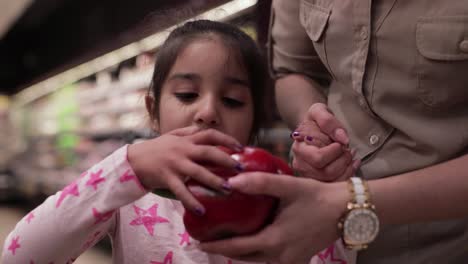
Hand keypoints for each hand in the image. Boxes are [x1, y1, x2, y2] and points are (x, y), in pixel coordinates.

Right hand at [127, 127, 241, 213]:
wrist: (132, 161)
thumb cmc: (155, 149)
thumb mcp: (171, 137)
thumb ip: (188, 134)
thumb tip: (205, 130)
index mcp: (185, 140)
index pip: (209, 134)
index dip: (227, 139)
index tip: (241, 147)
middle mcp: (182, 149)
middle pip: (208, 152)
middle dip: (226, 160)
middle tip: (240, 168)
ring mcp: (174, 164)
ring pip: (198, 172)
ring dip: (214, 181)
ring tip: (228, 189)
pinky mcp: (166, 177)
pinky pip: (181, 191)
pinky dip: (191, 201)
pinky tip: (201, 210)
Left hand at [199, 172, 347, 263]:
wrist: (346, 210)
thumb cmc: (317, 197)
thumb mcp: (288, 186)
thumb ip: (260, 183)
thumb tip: (231, 180)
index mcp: (275, 241)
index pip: (238, 248)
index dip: (217, 246)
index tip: (199, 243)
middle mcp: (281, 256)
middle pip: (245, 258)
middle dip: (225, 251)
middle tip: (208, 241)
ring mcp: (291, 260)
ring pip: (258, 260)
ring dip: (241, 252)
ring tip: (226, 240)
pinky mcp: (299, 258)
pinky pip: (271, 259)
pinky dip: (257, 252)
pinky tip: (252, 240)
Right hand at [291, 103, 358, 180]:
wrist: (313, 127)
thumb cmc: (315, 120)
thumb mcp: (319, 111)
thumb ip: (328, 121)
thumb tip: (342, 138)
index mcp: (299, 148)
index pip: (318, 158)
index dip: (334, 151)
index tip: (340, 142)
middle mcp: (301, 165)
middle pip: (326, 173)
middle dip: (343, 160)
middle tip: (348, 149)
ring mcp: (309, 175)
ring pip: (332, 180)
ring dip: (347, 168)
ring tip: (350, 154)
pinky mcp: (319, 181)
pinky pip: (336, 184)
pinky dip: (349, 174)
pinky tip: (353, 163)